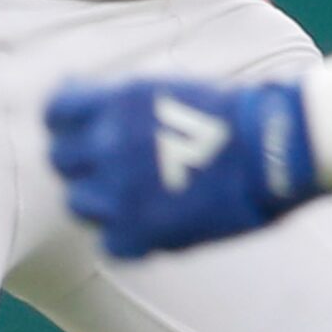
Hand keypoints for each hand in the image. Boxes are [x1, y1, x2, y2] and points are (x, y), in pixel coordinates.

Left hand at [46, 78, 320, 259]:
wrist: (274, 147)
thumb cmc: (232, 113)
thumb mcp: (165, 88)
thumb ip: (121, 105)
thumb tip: (89, 108)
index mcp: (114, 102)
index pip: (57, 111)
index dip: (64, 120)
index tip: (76, 125)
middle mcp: (108, 145)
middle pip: (61, 159)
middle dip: (79, 161)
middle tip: (102, 166)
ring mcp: (121, 192)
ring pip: (78, 203)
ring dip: (97, 200)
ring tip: (124, 199)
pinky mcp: (143, 233)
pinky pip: (110, 244)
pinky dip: (125, 238)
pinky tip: (145, 228)